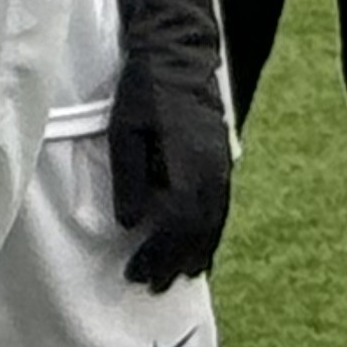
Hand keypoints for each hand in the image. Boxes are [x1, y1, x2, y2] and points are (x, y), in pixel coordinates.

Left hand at [108, 0, 233, 291]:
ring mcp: (221, 170)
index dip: (156, 254)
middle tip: (150, 285)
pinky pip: (220, 210)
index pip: (176, 227)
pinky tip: (200, 250)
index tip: (134, 272)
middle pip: (198, 233)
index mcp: (188, 170)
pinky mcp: (221, 164)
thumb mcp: (125, 134)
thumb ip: (129, 180)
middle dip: (173, 262)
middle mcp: (212, 176)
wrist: (180, 60)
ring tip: (176, 278)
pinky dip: (210, 235)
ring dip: (195, 255)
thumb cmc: (144, 95)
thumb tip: (131, 223)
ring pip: (214, 225)